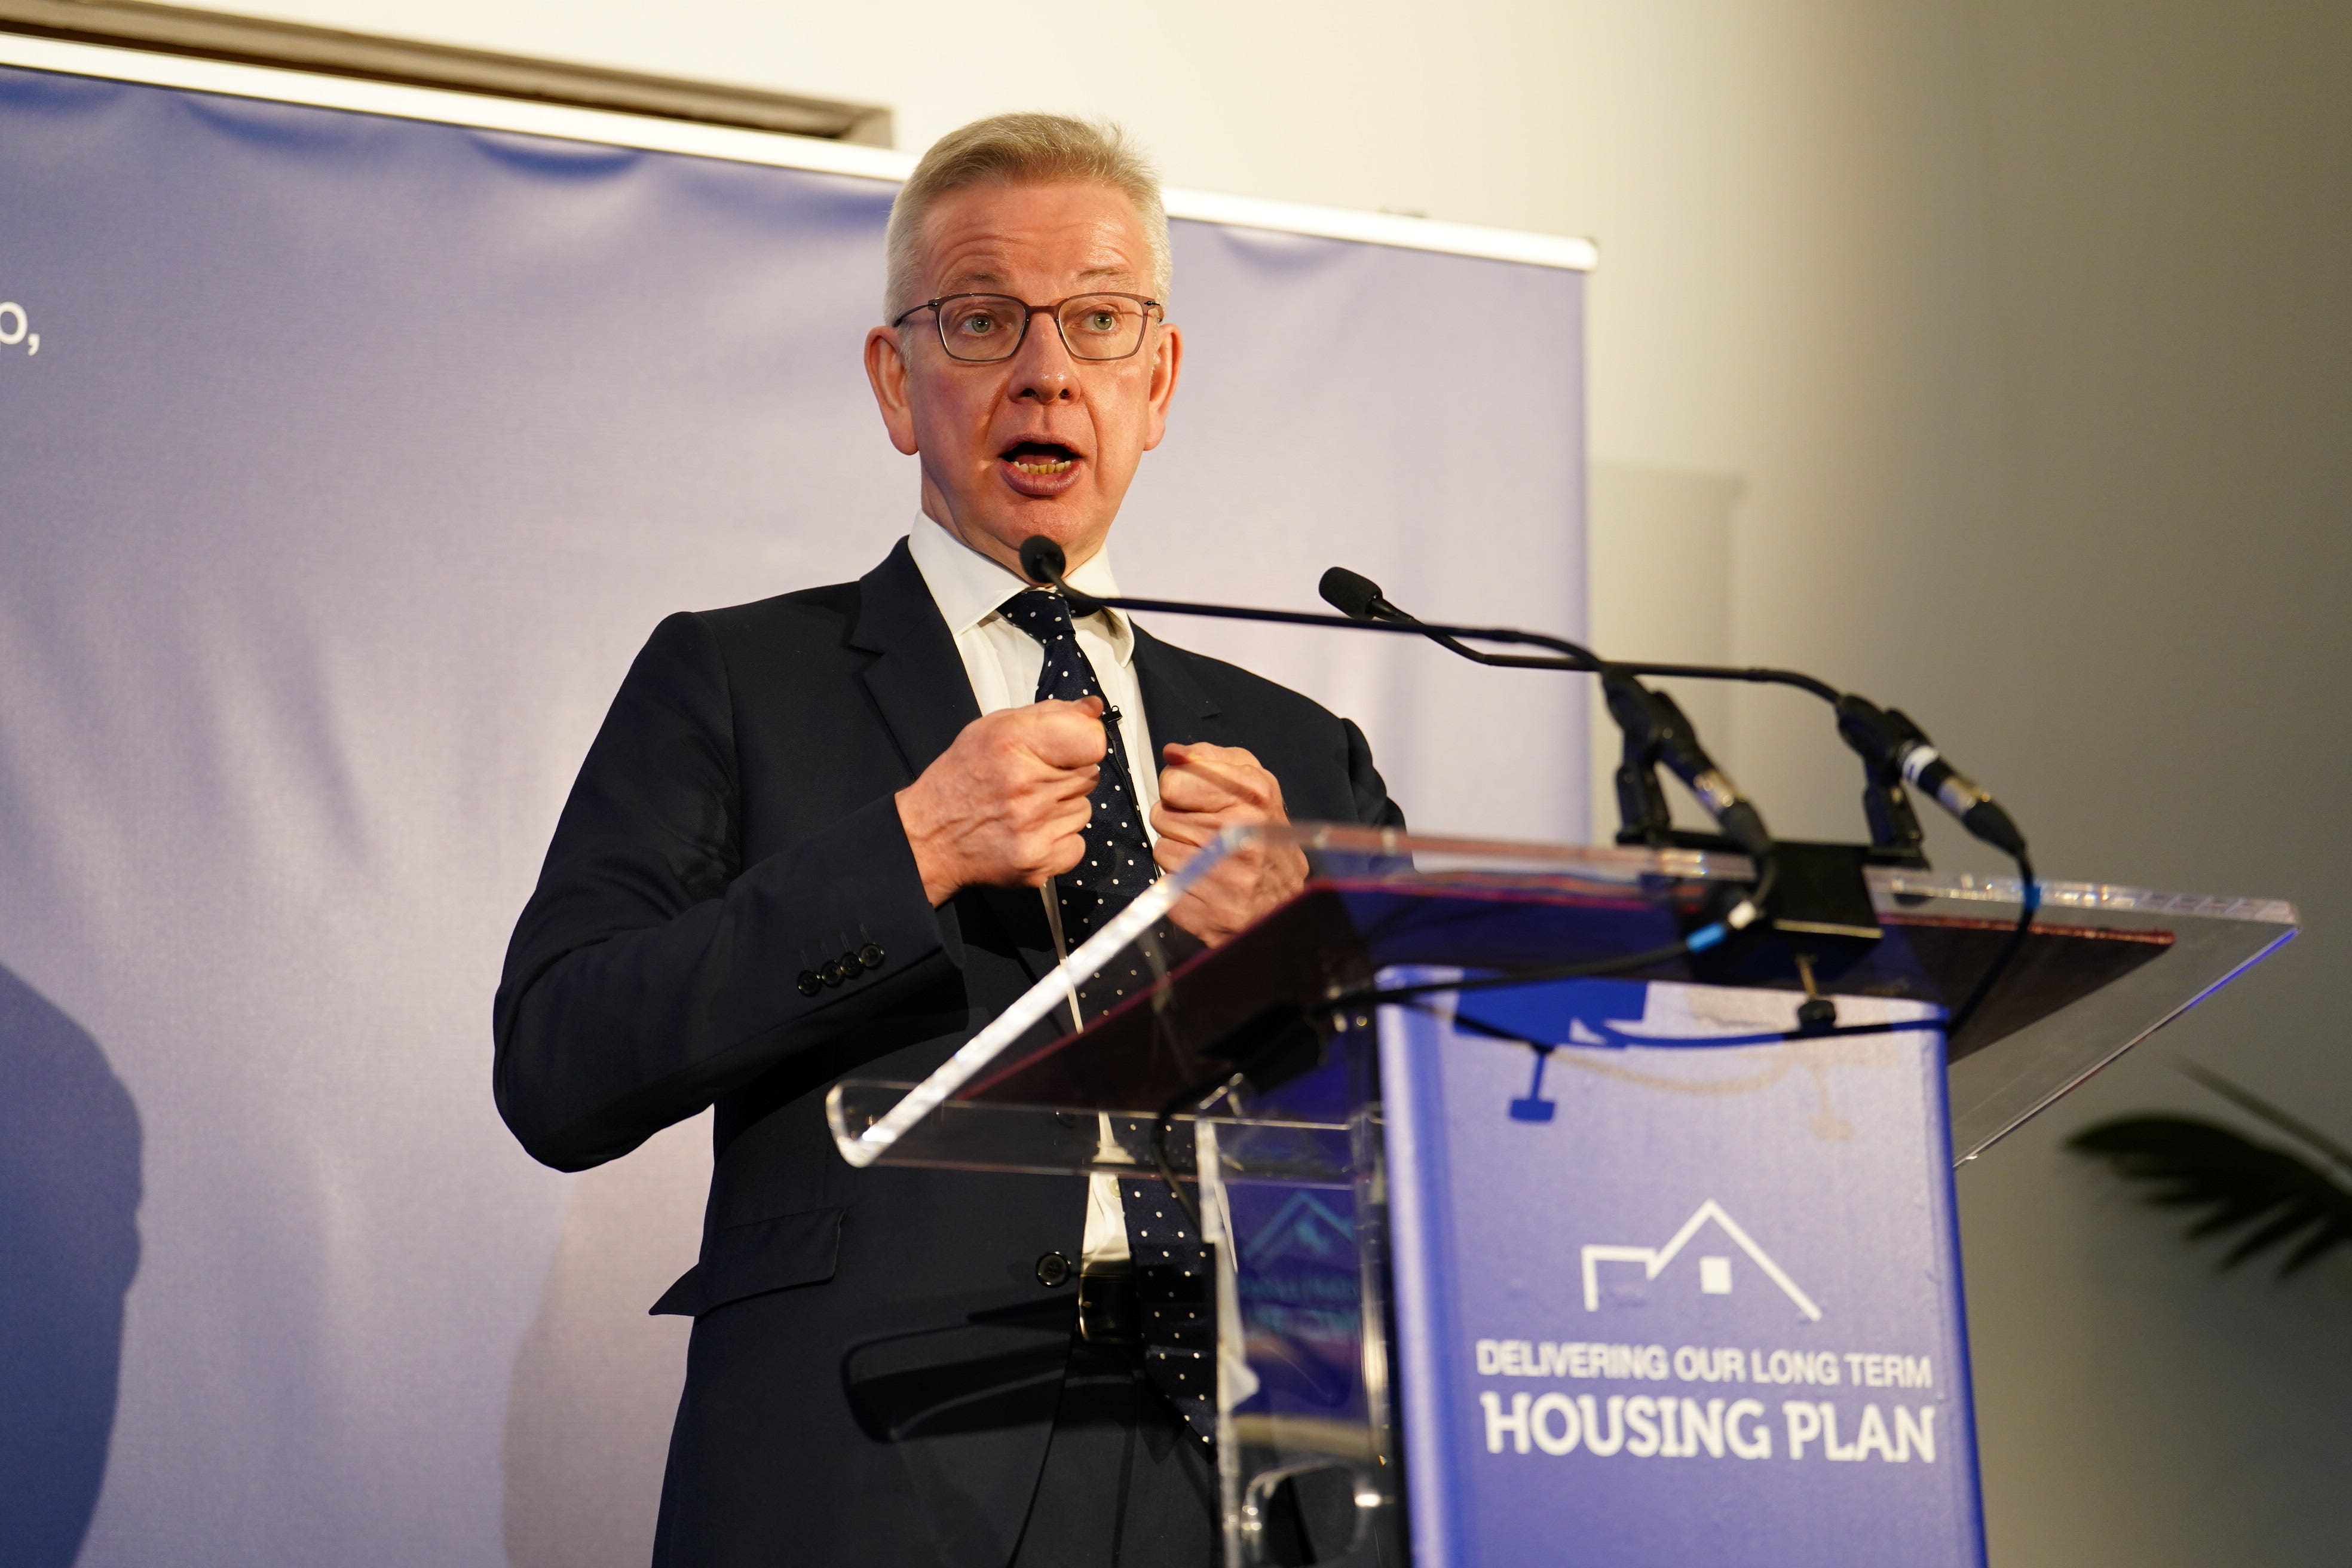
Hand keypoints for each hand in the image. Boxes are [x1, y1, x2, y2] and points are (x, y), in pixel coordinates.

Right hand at [897, 699, 1106, 905]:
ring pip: (1084, 809)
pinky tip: (1031, 832)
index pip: (1092, 741)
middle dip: (1068, 773)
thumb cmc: (962, 778)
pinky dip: (1060, 840)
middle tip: (1033, 780)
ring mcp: (1033, 829)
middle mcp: (1024, 787)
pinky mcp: (1039, 862)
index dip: (1085, 741)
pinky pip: (1078, 844)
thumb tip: (1094, 710)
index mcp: (1012, 743)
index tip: (1070, 746)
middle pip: (1090, 774)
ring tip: (1027, 807)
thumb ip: (1049, 714)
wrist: (929, 838)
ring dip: (1063, 807)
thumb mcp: (993, 728)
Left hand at [1150, 742, 1307, 945]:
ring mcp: (1228, 874)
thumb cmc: (1265, 838)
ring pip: (1162, 848)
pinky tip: (1205, 881)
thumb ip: (1209, 759)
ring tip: (1209, 857)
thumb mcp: (1252, 785)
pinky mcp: (1211, 909)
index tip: (1195, 798)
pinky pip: (1165, 882)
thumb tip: (1173, 752)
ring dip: (1178, 852)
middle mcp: (1243, 832)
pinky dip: (1180, 882)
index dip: (1179, 789)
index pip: (1174, 781)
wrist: (1287, 901)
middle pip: (1163, 814)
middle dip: (1179, 821)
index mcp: (1254, 795)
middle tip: (1207, 832)